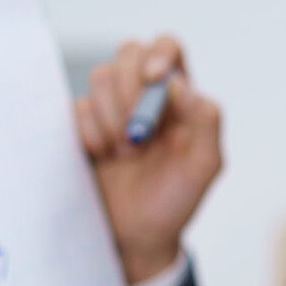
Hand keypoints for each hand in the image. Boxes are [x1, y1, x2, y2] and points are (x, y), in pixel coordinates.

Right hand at [74, 35, 221, 284]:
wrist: (135, 237)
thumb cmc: (175, 201)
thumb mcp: (204, 166)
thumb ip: (207, 120)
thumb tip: (180, 84)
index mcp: (179, 98)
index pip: (168, 48)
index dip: (158, 53)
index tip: (154, 77)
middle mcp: (145, 95)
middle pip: (129, 52)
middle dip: (130, 88)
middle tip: (137, 132)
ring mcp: (112, 107)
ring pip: (101, 77)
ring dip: (112, 117)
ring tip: (126, 153)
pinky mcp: (85, 124)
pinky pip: (78, 107)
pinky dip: (92, 134)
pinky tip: (104, 158)